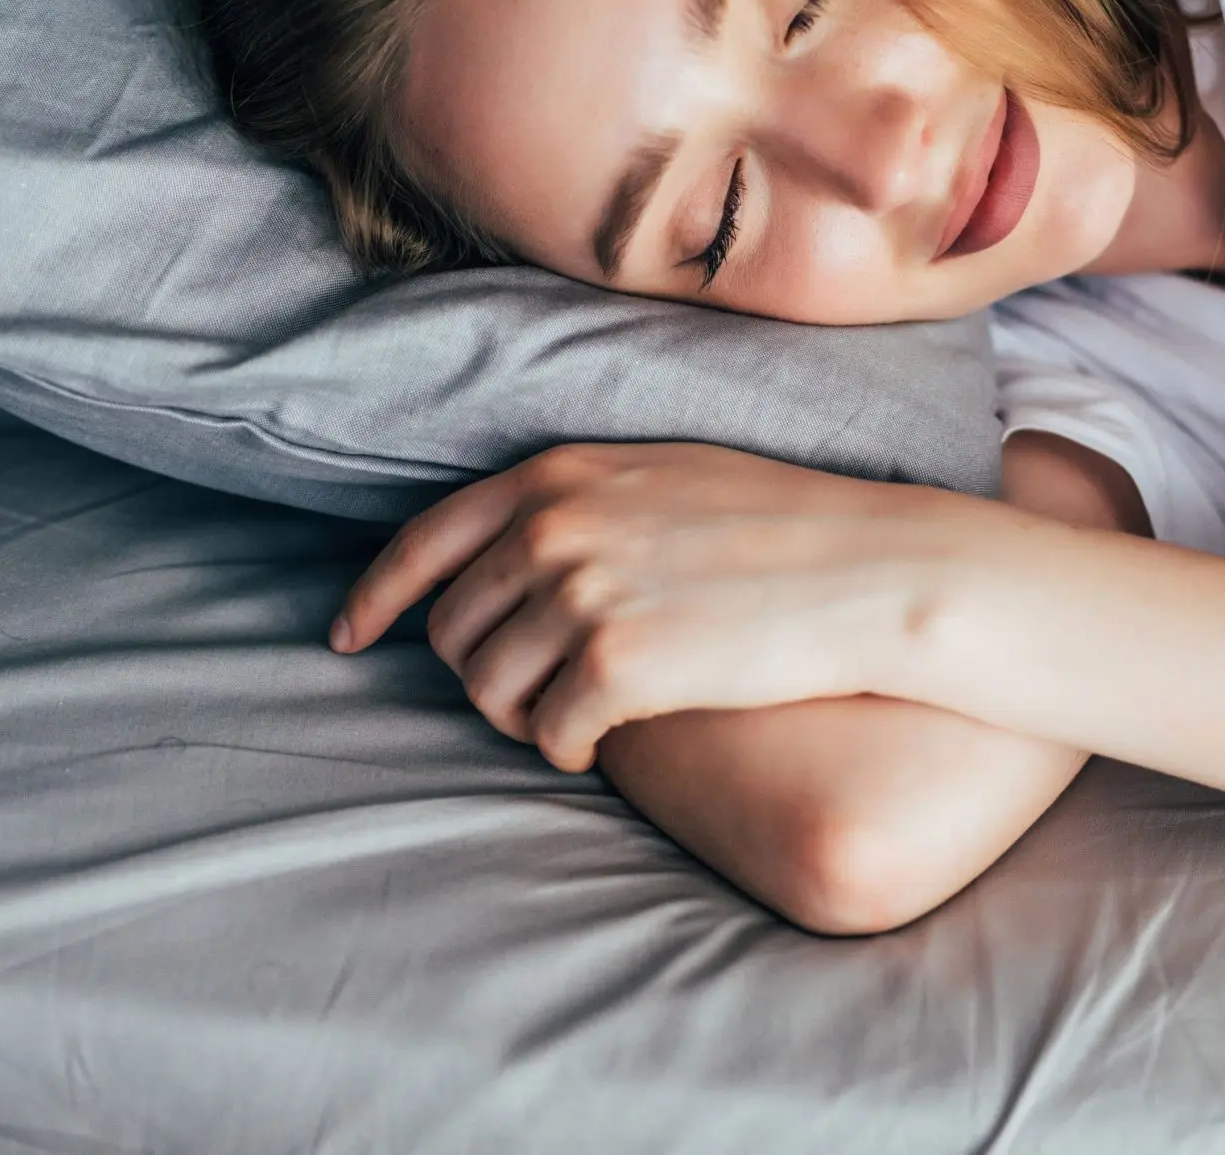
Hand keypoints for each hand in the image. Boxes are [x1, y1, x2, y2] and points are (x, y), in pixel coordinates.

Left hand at [332, 442, 1018, 772]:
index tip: (351, 637)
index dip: (377, 597)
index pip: (424, 540)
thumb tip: (507, 552)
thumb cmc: (785, 526)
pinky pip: (547, 736)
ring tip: (589, 711)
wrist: (873, 571)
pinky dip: (571, 748)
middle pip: (451, 631)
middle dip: (483, 672)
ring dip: (527, 717)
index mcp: (556, 475)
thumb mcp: (663, 476)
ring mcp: (579, 595)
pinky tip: (618, 732)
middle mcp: (551, 527)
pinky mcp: (613, 666)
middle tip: (545, 692)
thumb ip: (574, 502)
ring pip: (488, 693)